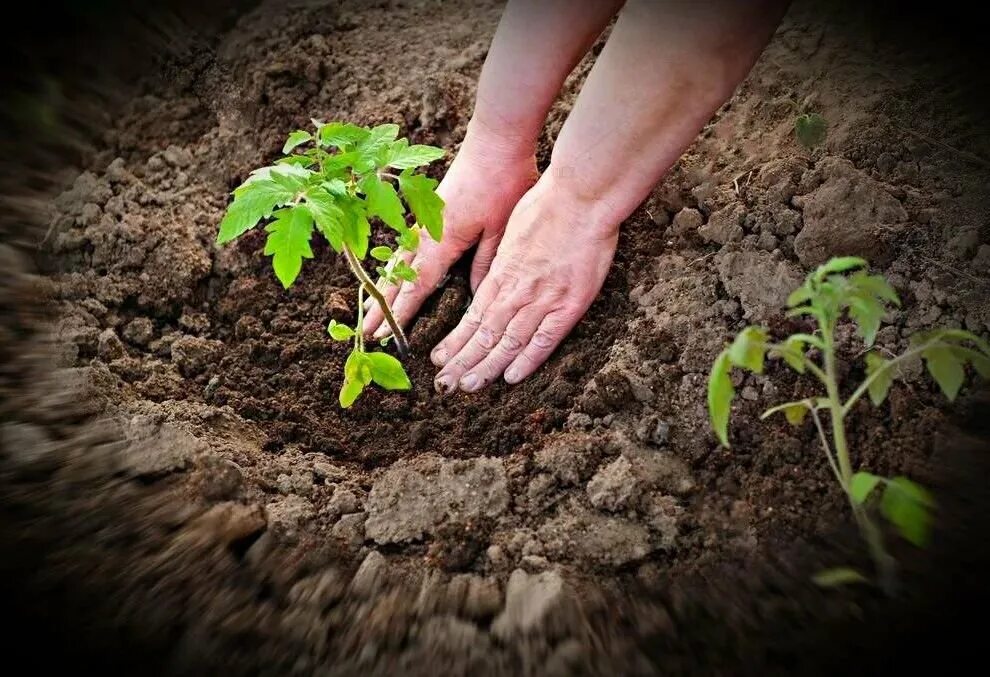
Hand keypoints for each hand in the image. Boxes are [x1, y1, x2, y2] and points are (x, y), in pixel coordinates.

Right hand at [363, 125, 537, 336]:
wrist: (496, 140)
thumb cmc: (503, 182)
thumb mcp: (501, 228)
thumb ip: (485, 263)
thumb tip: (475, 297)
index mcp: (443, 240)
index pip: (417, 286)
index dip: (401, 313)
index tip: (386, 335)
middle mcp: (426, 233)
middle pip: (398, 276)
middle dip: (382, 305)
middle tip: (366, 333)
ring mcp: (425, 221)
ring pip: (398, 261)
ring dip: (384, 287)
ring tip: (369, 309)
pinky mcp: (429, 211)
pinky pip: (406, 246)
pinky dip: (395, 265)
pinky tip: (393, 273)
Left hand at [431, 175, 618, 392]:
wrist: (582, 197)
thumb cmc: (549, 204)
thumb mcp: (513, 229)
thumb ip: (503, 259)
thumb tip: (494, 277)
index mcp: (502, 272)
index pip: (472, 315)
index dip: (455, 340)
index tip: (439, 358)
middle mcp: (517, 290)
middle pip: (484, 334)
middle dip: (462, 362)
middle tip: (444, 384)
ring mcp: (543, 299)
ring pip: (507, 341)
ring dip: (486, 367)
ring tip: (467, 387)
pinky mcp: (570, 304)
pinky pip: (545, 339)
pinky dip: (527, 360)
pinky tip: (510, 378)